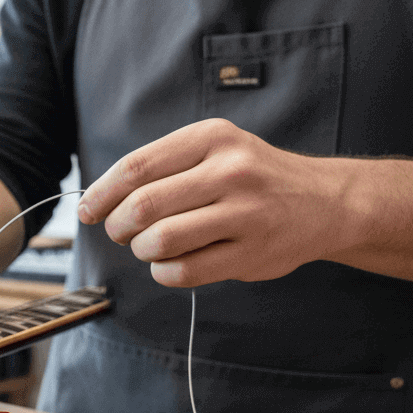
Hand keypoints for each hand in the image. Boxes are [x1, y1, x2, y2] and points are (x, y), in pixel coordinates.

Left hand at [77, 118, 347, 287]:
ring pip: (161, 240)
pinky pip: (184, 272)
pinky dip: (164, 273)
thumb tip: (97, 201)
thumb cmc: (251, 177)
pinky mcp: (253, 252)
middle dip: (119, 226)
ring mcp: (245, 213)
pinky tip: (170, 265)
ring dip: (143, 250)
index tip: (88, 210)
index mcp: (212, 138)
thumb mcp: (213, 150)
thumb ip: (161, 168)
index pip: (136, 167)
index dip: (101, 194)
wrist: (325, 201)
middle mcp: (231, 170)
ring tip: (151, 247)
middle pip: (143, 206)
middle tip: (122, 232)